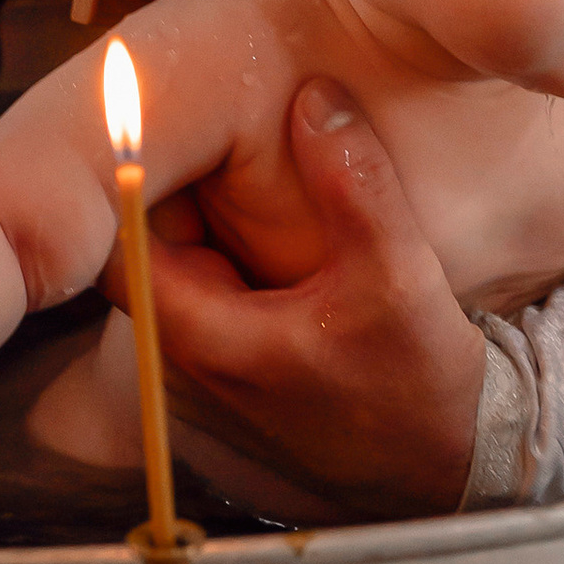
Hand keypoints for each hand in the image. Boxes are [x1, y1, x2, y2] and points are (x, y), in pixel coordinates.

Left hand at [144, 83, 484, 518]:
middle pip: (144, 255)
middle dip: (175, 193)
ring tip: (240, 167)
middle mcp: (188, 365)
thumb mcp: (399, 275)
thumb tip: (315, 95)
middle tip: (213, 133)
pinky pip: (207, 298)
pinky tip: (267, 226)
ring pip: (177, 275)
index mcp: (206, 341)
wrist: (447, 468)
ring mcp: (207, 377)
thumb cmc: (419, 386)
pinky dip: (227, 256)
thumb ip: (355, 184)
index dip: (125, 185)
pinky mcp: (236, 377)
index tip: (157, 130)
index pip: (116, 251)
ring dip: (203, 225)